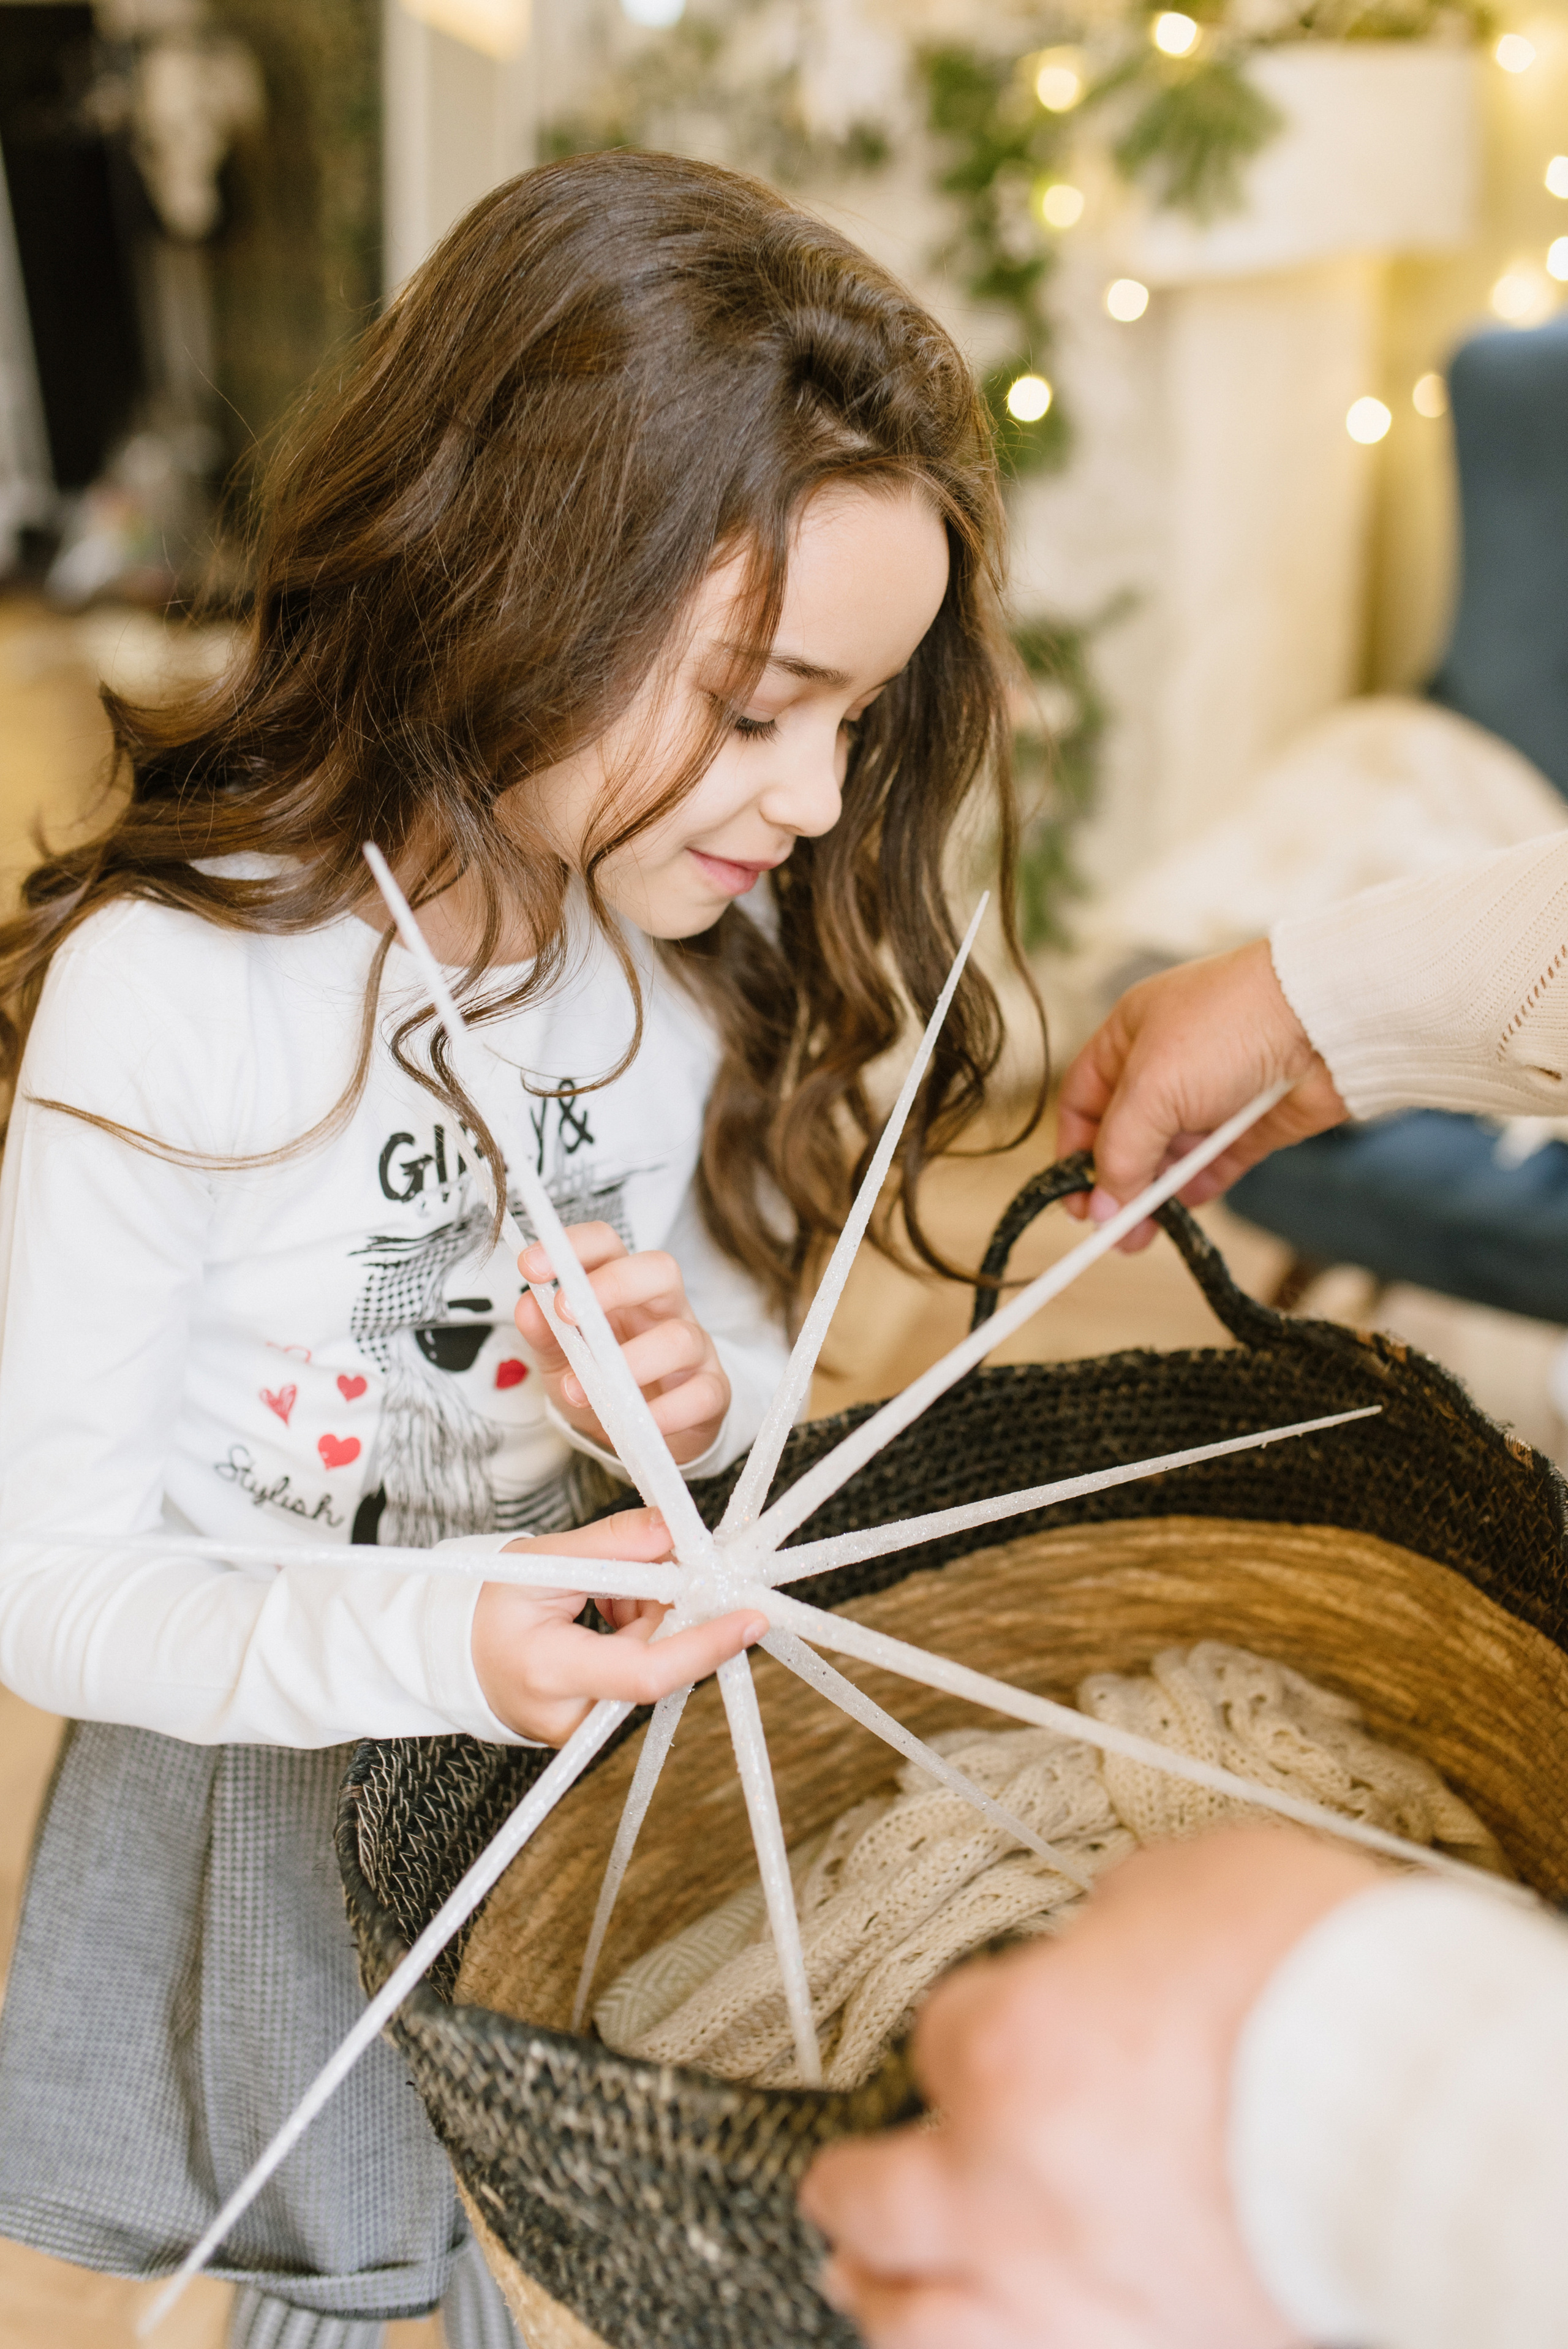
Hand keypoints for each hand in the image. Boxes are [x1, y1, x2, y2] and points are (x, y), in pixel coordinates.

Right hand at [472, 1505, 765, 1743]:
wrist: (457, 1657)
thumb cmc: (489, 1609)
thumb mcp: (540, 1561)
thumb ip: (610, 1545)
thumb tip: (672, 1530)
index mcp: (552, 1674)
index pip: (648, 1673)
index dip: (705, 1645)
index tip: (750, 1618)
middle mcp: (575, 1717)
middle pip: (662, 1658)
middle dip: (669, 1603)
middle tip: (650, 1561)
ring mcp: (590, 1730)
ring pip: (659, 1660)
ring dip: (651, 1614)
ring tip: (604, 1590)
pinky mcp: (601, 1727)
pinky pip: (646, 1670)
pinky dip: (641, 1632)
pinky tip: (610, 1611)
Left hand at [516, 1223, 730, 1464]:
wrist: (640, 1437)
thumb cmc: (603, 1383)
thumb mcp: (561, 1359)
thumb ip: (544, 1333)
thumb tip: (528, 1306)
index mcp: (624, 1289)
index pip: (608, 1245)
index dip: (574, 1246)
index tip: (532, 1265)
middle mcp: (664, 1308)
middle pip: (659, 1270)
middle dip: (613, 1284)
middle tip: (566, 1312)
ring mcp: (694, 1347)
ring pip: (680, 1337)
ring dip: (630, 1362)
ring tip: (584, 1391)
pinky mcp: (712, 1391)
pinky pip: (702, 1393)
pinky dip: (667, 1411)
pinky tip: (637, 1423)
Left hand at [800, 1825, 1381, 2348]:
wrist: (1422, 2112)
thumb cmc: (1313, 1984)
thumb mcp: (1189, 1882)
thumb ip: (1113, 1919)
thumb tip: (1106, 1936)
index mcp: (1006, 2049)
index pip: (942, 2034)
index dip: (973, 2021)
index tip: (1000, 2018)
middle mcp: (1010, 2184)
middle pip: (879, 2199)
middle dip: (848, 2188)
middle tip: (834, 2188)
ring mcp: (1071, 2291)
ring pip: (920, 2326)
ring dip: (884, 2301)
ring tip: (867, 2285)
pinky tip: (995, 2335)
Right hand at [1056, 941, 1347, 1250]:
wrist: (1325, 1022)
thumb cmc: (1230, 1026)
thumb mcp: (1151, 1089)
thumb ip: (1119, 1153)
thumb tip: (1100, 1208)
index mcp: (1130, 1037)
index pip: (1083, 1102)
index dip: (1072, 1151)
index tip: (1073, 1200)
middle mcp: (1166, 1064)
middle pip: (1125, 1136)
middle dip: (1115, 1184)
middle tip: (1111, 1230)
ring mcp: (1210, 1095)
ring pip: (1168, 1156)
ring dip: (1154, 1195)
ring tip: (1145, 1234)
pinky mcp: (1251, 1123)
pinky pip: (1214, 1165)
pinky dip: (1197, 1187)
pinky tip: (1185, 1207)